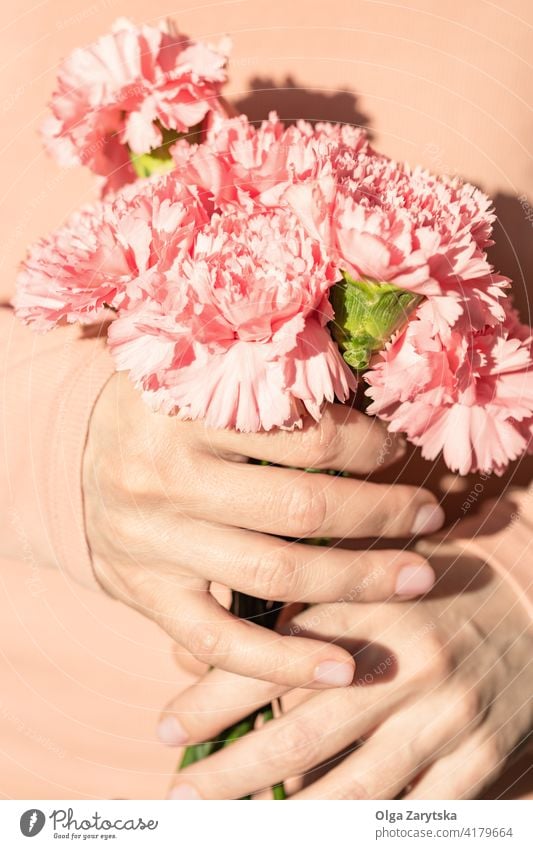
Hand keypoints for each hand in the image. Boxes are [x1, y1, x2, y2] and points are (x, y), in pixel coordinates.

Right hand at [83, 371, 443, 691]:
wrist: (77, 462)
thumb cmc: (162, 415)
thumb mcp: (202, 378)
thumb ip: (268, 386)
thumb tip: (368, 397)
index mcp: (185, 407)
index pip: (303, 431)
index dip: (369, 445)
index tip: (400, 452)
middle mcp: (164, 475)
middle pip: (299, 506)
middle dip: (380, 515)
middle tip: (430, 515)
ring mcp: (152, 542)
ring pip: (273, 572)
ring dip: (357, 580)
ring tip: (416, 579)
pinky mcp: (145, 594)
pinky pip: (218, 641)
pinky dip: (282, 663)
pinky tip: (341, 670)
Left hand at [162, 520, 531, 798]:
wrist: (528, 599)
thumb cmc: (426, 587)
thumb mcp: (356, 578)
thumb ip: (285, 609)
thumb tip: (195, 651)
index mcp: (369, 608)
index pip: (274, 660)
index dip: (212, 700)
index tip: (165, 727)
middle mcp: (405, 663)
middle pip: (303, 733)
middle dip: (232, 772)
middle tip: (181, 796)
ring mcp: (446, 715)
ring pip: (352, 786)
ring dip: (286, 817)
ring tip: (234, 829)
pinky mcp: (479, 755)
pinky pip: (414, 812)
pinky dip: (362, 830)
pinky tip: (320, 833)